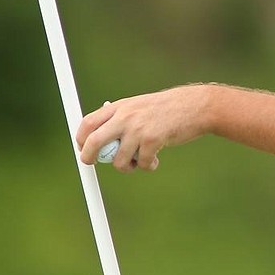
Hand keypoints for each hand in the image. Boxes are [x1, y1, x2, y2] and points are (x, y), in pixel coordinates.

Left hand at [76, 85, 213, 171]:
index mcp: (119, 107)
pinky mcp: (152, 140)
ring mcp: (138, 129)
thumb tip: (99, 141)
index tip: (83, 149)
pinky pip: (142, 164)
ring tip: (139, 162)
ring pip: (119, 160)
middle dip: (88, 156)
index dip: (81, 138)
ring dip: (127, 167)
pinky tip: (155, 160)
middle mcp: (125, 117)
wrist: (193, 106)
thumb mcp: (138, 107)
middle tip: (91, 162)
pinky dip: (148, 166)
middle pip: (94, 141)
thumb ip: (120, 119)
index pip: (88, 122)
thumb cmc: (166, 110)